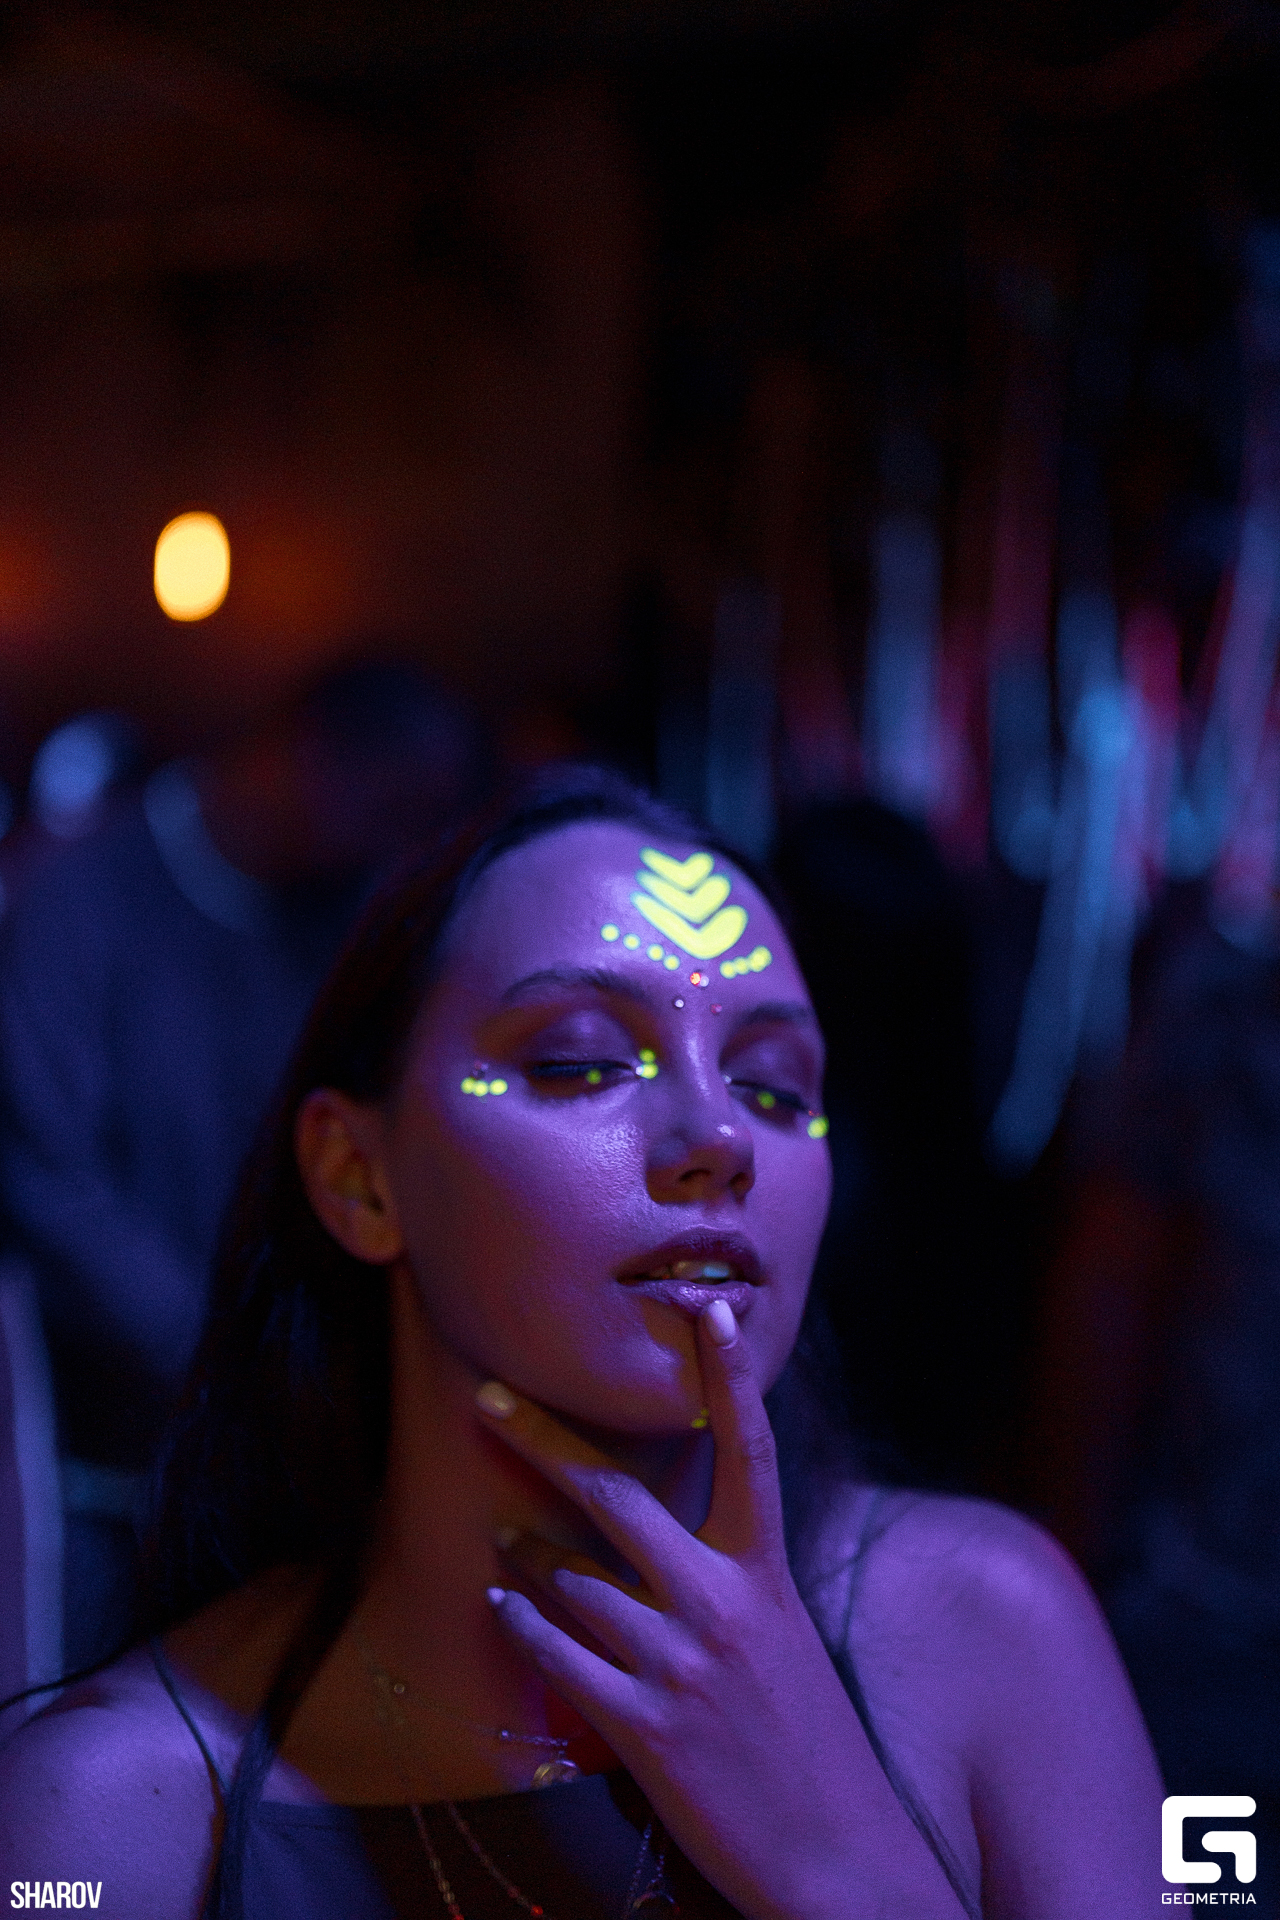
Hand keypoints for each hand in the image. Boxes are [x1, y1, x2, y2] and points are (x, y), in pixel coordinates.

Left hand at [474, 1303, 962, 1919]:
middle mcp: (722, 1604)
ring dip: (525, 1552)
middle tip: (487, 1397)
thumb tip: (667, 1555)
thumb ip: (734, 1591)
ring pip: (575, 1577)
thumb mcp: (787, 1647)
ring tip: (499, 1535)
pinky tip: (504, 1605)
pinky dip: (525, 1623)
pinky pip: (561, 1655)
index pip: (751, 1451)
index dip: (732, 1376)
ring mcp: (680, 1663)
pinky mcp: (645, 1727)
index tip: (714, 1308)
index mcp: (767, 1576)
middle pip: (619, 1496)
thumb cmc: (814, 1752)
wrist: (841, 1864)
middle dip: (543, 1441)